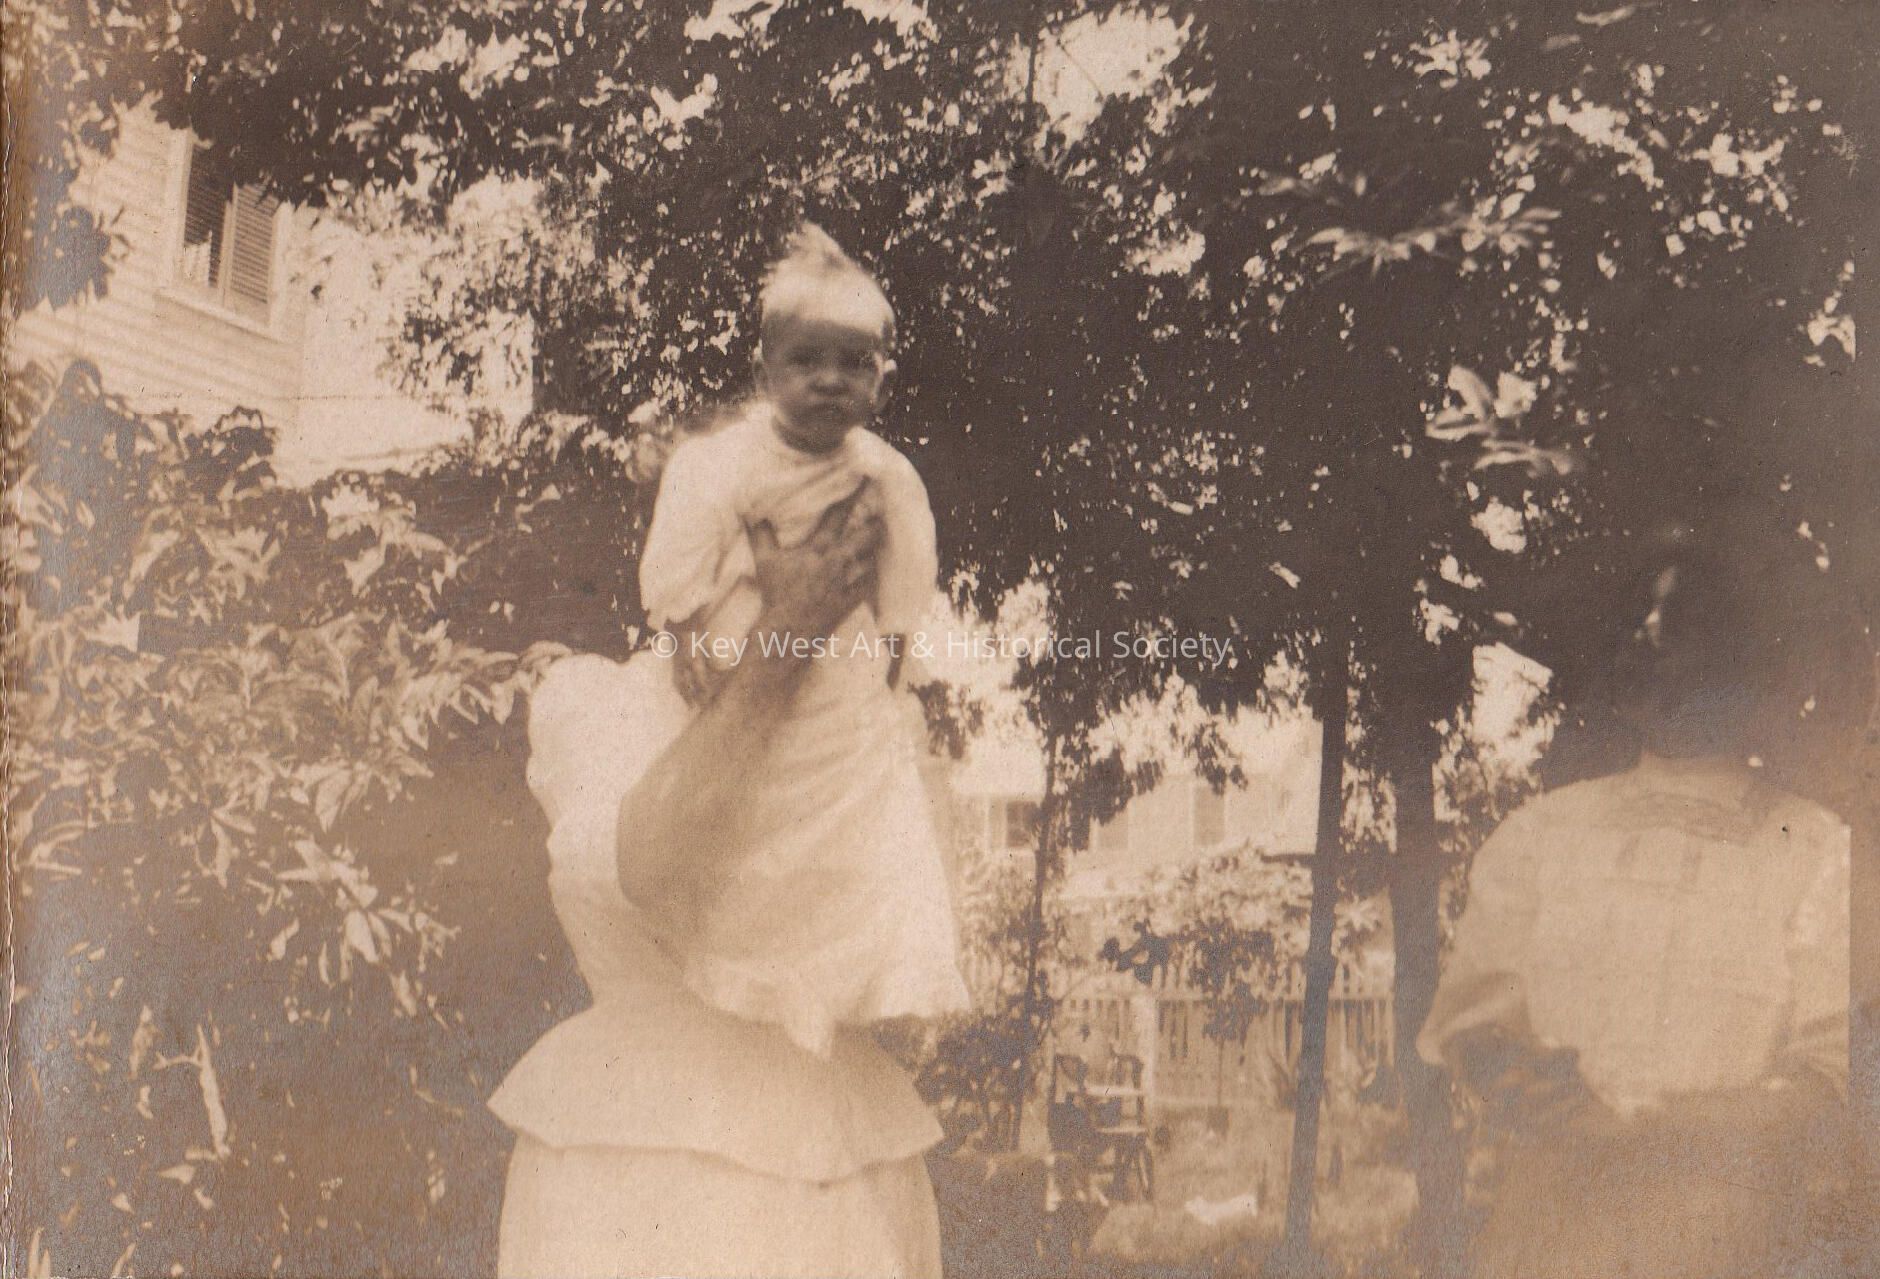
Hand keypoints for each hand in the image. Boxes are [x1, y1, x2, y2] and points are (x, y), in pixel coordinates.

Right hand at [748, 480, 884, 637]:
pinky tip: (875, 572)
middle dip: (873, 525)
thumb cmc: (776, 594)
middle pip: (862, 538)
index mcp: (817, 550)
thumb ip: (761, 536)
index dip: (849, 499)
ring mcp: (845, 583)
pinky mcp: (849, 601)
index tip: (862, 484)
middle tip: (881, 516)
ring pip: (868, 561)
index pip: (835, 518)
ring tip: (880, 542)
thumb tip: (753, 516)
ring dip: (874, 551)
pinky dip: (871, 577)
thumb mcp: (765, 562)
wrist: (787, 629)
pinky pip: (866, 586)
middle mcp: (835, 563)